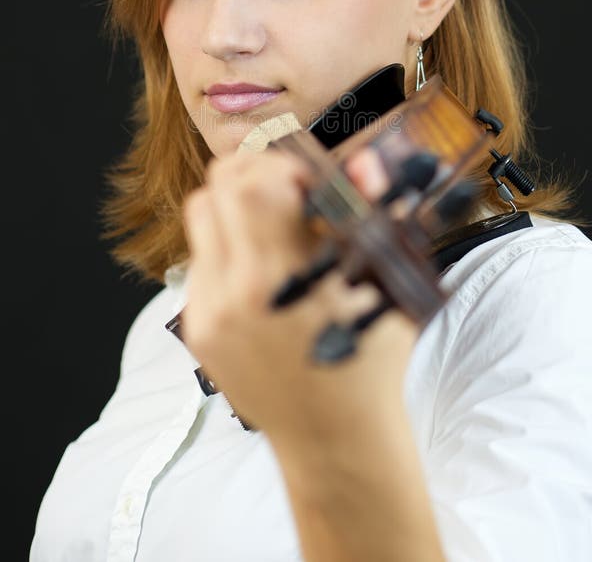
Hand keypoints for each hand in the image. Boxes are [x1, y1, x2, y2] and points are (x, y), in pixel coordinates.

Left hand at [180, 146, 417, 441]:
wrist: (334, 439)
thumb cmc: (370, 361)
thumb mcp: (386, 284)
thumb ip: (373, 213)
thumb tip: (360, 162)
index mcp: (285, 280)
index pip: (251, 186)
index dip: (278, 166)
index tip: (306, 183)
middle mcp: (236, 294)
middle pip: (215, 190)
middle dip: (252, 175)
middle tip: (286, 193)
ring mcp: (209, 313)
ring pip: (200, 219)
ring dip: (234, 206)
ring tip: (272, 228)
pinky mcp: (196, 329)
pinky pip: (200, 260)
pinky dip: (227, 246)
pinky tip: (262, 271)